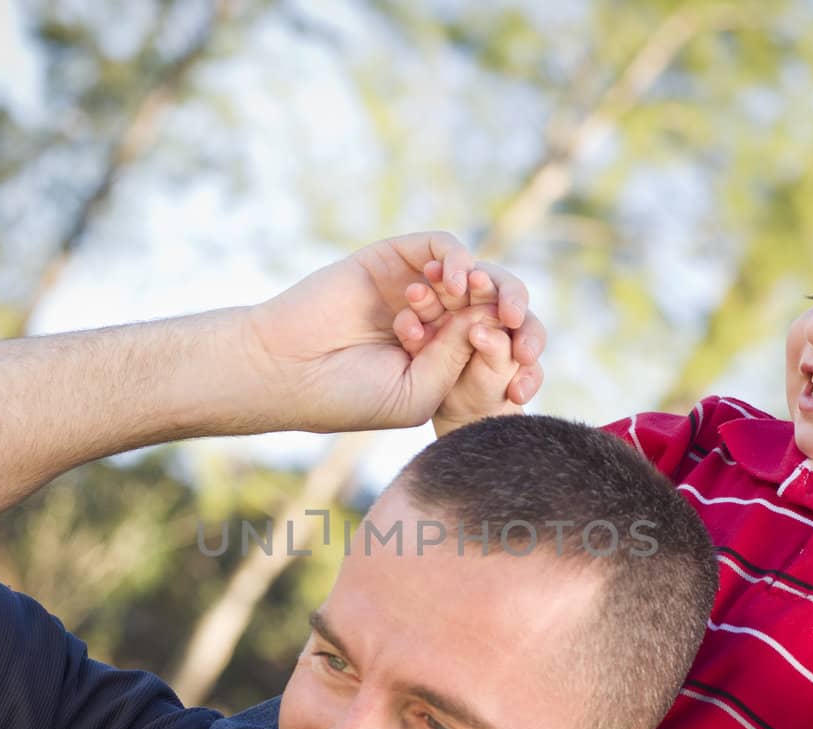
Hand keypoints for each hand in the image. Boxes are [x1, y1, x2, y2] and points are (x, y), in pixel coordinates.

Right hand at [245, 233, 543, 431]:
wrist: (287, 368)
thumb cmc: (348, 395)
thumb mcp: (418, 393)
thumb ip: (458, 358)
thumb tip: (492, 317)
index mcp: (445, 361)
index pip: (498, 348)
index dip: (519, 354)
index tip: (525, 375)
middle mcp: (435, 323)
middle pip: (493, 307)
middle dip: (512, 315)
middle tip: (515, 324)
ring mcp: (415, 289)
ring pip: (472, 276)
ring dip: (481, 288)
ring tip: (466, 302)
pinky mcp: (394, 259)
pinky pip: (443, 248)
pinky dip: (458, 260)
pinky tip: (453, 283)